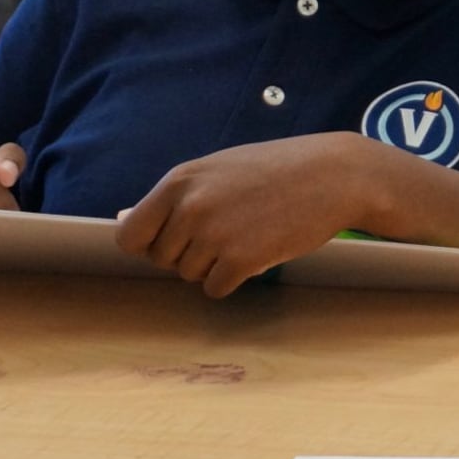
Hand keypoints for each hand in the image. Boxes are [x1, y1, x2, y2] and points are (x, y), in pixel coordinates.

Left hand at [117, 133, 367, 296]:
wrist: (334, 175)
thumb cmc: (278, 169)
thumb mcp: (219, 170)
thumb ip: (176, 197)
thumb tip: (124, 221)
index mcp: (178, 182)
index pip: (130, 236)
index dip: (150, 244)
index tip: (176, 240)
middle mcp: (189, 208)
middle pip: (163, 259)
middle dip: (189, 254)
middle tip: (228, 231)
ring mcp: (214, 235)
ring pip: (190, 275)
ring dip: (216, 265)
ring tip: (249, 234)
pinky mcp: (241, 259)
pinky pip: (216, 288)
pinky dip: (236, 278)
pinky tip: (259, 251)